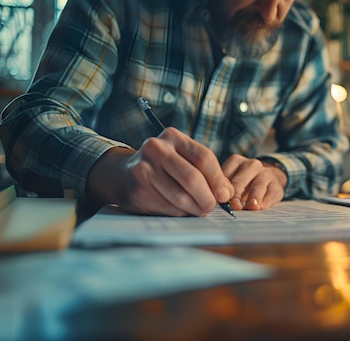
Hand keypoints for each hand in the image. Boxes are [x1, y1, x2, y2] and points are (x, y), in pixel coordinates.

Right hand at [87, 127, 233, 215]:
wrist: (123, 174)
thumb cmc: (162, 168)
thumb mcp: (183, 159)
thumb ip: (206, 172)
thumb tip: (227, 193)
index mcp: (173, 137)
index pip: (204, 157)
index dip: (218, 179)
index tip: (225, 194)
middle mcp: (157, 148)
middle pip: (192, 177)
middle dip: (207, 197)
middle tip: (212, 206)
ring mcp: (144, 168)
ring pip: (180, 196)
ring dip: (195, 208)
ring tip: (199, 210)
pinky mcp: (138, 188)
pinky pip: (168, 206)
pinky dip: (180, 212)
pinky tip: (181, 209)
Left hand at [222, 154, 286, 209]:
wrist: (270, 179)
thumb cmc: (245, 183)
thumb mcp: (233, 181)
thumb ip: (225, 188)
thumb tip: (216, 202)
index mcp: (236, 161)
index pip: (226, 173)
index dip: (222, 188)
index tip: (219, 200)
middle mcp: (251, 165)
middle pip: (241, 180)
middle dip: (236, 194)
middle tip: (234, 206)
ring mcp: (266, 173)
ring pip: (258, 185)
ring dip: (253, 197)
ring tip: (250, 207)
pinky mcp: (276, 185)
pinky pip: (271, 193)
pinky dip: (266, 201)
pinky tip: (261, 207)